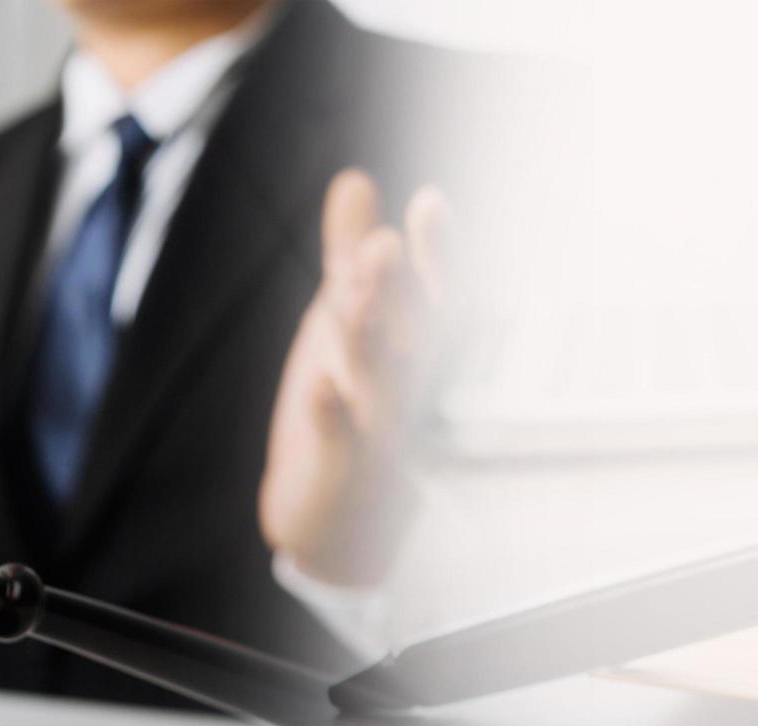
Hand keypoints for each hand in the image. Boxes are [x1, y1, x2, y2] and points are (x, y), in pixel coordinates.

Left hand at [261, 169, 447, 586]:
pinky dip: (333, 420)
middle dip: (401, 291)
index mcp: (418, 348)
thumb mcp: (346, 319)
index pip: (437, 295)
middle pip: (414, 335)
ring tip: (352, 299)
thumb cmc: (351, 405)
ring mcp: (381, 434)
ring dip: (369, 344)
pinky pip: (341, 447)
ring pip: (381, 386)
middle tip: (383, 246)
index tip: (429, 201)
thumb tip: (354, 179)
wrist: (334, 514)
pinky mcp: (343, 473)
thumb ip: (349, 252)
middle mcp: (411, 388)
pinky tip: (320, 391)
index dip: (437, 252)